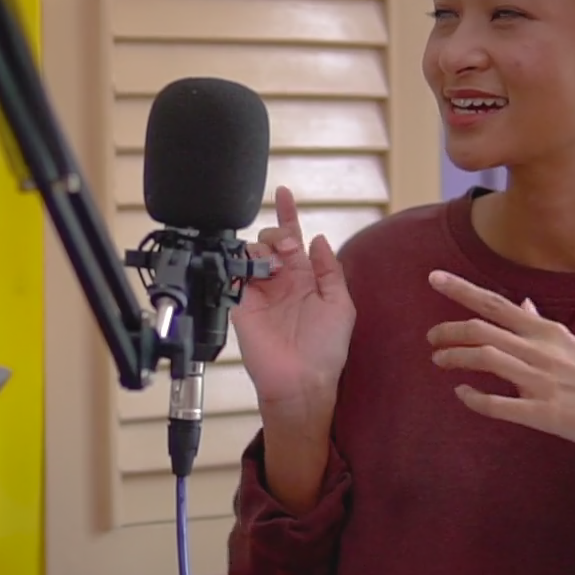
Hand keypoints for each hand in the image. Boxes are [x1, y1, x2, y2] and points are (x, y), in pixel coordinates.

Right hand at [231, 186, 356, 410]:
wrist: (302, 380)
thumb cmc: (326, 349)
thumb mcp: (340, 304)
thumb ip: (329, 270)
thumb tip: (317, 239)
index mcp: (304, 279)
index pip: (294, 239)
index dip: (288, 215)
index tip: (284, 193)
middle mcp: (279, 281)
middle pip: (269, 240)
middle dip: (278, 232)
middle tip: (287, 248)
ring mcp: (258, 292)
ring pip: (251, 251)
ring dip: (263, 246)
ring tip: (275, 264)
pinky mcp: (240, 304)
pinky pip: (233, 275)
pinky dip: (240, 263)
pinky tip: (255, 267)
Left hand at [425, 270, 574, 468]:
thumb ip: (542, 325)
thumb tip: (521, 303)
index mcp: (550, 333)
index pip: (497, 303)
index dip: (461, 290)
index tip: (433, 278)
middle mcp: (543, 351)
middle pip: (482, 330)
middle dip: (448, 330)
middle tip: (430, 337)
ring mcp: (543, 382)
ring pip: (485, 359)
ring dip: (454, 357)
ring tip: (438, 360)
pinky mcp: (545, 414)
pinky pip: (498, 404)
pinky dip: (474, 398)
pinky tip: (462, 395)